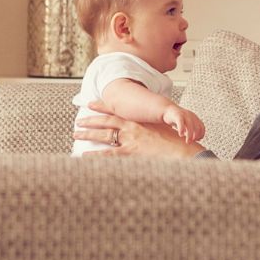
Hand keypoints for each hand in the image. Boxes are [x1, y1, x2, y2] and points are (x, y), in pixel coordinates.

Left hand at [74, 102, 204, 158]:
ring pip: (103, 135)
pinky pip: (108, 154)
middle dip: (90, 120)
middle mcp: (132, 127)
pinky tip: (84, 155)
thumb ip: (150, 128)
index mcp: (138, 120)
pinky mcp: (130, 152)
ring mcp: (130, 139)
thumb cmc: (175, 142)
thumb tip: (144, 130)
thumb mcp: (162, 129)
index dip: (102, 106)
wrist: (183, 150)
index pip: (117, 110)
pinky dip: (95, 155)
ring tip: (76, 134)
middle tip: (79, 120)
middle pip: (105, 121)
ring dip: (88, 134)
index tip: (91, 103)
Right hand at [162, 104, 204, 143]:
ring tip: (187, 141)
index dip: (201, 135)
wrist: (166, 109)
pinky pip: (181, 122)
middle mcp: (191, 115)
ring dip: (190, 135)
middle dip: (196, 136)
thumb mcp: (186, 124)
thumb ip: (191, 130)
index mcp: (194, 117)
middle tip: (191, 142)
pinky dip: (182, 129)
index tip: (196, 140)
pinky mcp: (177, 115)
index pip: (202, 127)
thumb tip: (195, 140)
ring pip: (190, 126)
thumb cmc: (176, 119)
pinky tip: (180, 134)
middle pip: (198, 127)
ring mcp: (184, 115)